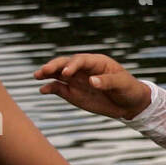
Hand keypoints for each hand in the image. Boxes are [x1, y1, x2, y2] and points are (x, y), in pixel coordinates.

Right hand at [34, 53, 151, 120]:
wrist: (128, 104)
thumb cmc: (128, 89)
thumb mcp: (121, 84)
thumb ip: (107, 82)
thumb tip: (92, 81)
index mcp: (96, 62)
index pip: (80, 60)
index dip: (72, 65)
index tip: (66, 73)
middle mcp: (83, 69)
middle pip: (65, 64)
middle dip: (54, 66)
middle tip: (44, 71)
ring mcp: (77, 80)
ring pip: (58, 74)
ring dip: (47, 74)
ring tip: (37, 76)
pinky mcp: (73, 93)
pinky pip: (59, 89)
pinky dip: (50, 88)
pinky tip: (42, 90)